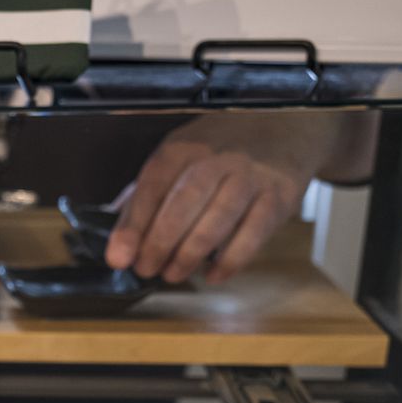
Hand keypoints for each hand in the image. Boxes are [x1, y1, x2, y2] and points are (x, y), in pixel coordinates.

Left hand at [105, 114, 337, 283]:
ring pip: (218, 218)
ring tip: (172, 274)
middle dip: (160, 242)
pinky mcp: (278, 196)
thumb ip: (146, 195)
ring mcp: (251, 176)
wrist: (284, 128)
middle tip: (146, 269)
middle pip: (185, 201)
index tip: (118, 256)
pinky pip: (254, 234)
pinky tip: (212, 275)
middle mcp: (218, 157)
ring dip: (191, 253)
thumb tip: (117, 238)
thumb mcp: (179, 157)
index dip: (133, 224)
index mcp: (185, 147)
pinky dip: (231, 260)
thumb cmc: (220, 152)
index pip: (153, 184)